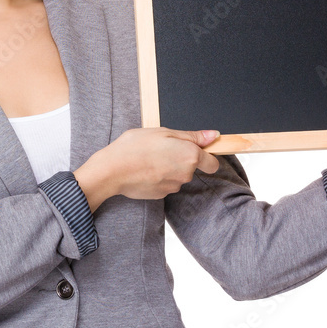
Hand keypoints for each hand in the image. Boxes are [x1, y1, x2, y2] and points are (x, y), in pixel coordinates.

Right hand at [77, 128, 220, 205]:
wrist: (113, 170)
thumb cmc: (136, 146)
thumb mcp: (164, 132)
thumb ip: (192, 136)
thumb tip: (213, 136)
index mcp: (190, 156)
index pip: (212, 163)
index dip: (206, 156)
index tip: (195, 150)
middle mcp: (186, 174)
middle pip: (192, 168)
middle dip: (181, 159)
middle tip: (161, 148)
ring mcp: (173, 186)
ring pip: (177, 176)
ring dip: (169, 168)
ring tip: (149, 158)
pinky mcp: (161, 195)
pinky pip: (166, 184)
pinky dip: (159, 177)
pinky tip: (145, 169)